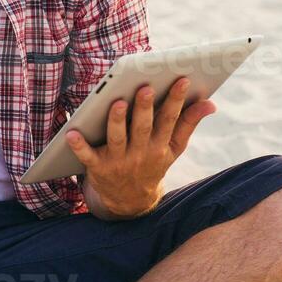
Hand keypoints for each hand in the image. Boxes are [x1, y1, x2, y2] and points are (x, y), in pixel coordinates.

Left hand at [65, 77, 215, 219]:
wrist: (129, 201)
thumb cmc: (152, 163)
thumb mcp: (174, 149)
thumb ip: (189, 124)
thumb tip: (210, 103)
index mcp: (160, 146)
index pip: (169, 120)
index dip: (176, 101)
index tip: (182, 80)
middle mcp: (141, 153)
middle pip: (143, 128)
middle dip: (145, 108)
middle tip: (145, 88)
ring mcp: (119, 161)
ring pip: (117, 139)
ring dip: (117, 122)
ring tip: (118, 103)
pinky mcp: (98, 168)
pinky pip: (87, 156)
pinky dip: (79, 146)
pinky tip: (71, 133)